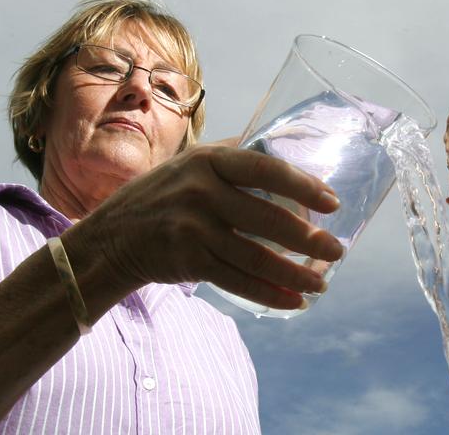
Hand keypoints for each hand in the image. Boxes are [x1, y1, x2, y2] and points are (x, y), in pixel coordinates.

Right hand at [64, 140, 342, 310]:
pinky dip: (267, 294)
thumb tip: (278, 146)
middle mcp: (200, 192)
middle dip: (308, 240)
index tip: (332, 203)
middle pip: (266, 218)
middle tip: (336, 251)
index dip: (303, 186)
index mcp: (206, 161)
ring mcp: (192, 228)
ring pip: (255, 256)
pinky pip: (236, 280)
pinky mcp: (188, 260)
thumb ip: (228, 156)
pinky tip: (291, 302)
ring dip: (294, 274)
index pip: (264, 169)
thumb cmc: (158, 196)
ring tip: (320, 285)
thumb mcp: (187, 164)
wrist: (112, 236)